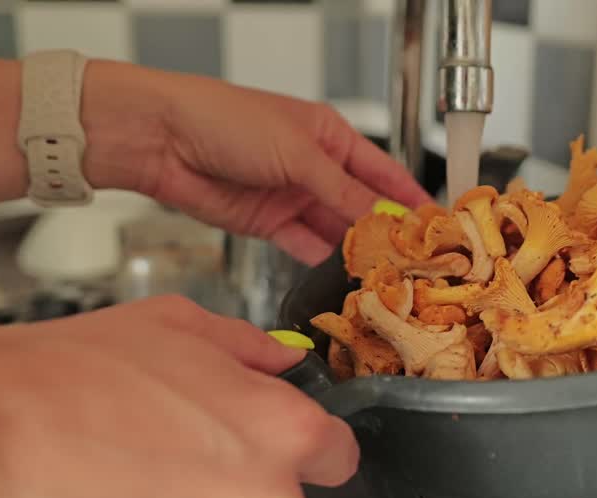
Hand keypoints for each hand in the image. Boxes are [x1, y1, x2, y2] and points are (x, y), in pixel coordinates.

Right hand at [0, 296, 357, 497]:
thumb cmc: (62, 378)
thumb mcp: (171, 324)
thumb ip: (247, 348)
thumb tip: (281, 362)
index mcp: (279, 431)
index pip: (335, 454)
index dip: (306, 444)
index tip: (275, 443)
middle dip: (232, 479)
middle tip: (162, 451)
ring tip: (117, 483)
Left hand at [87, 63, 431, 266]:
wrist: (161, 140)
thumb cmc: (222, 120)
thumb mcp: (297, 154)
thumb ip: (341, 193)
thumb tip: (380, 222)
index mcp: (329, 136)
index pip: (383, 172)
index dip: (409, 199)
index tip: (435, 225)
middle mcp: (314, 168)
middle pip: (361, 207)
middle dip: (385, 234)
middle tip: (411, 262)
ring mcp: (292, 197)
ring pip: (336, 232)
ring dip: (354, 254)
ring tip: (380, 277)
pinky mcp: (268, 224)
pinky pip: (305, 248)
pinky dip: (322, 264)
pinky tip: (339, 278)